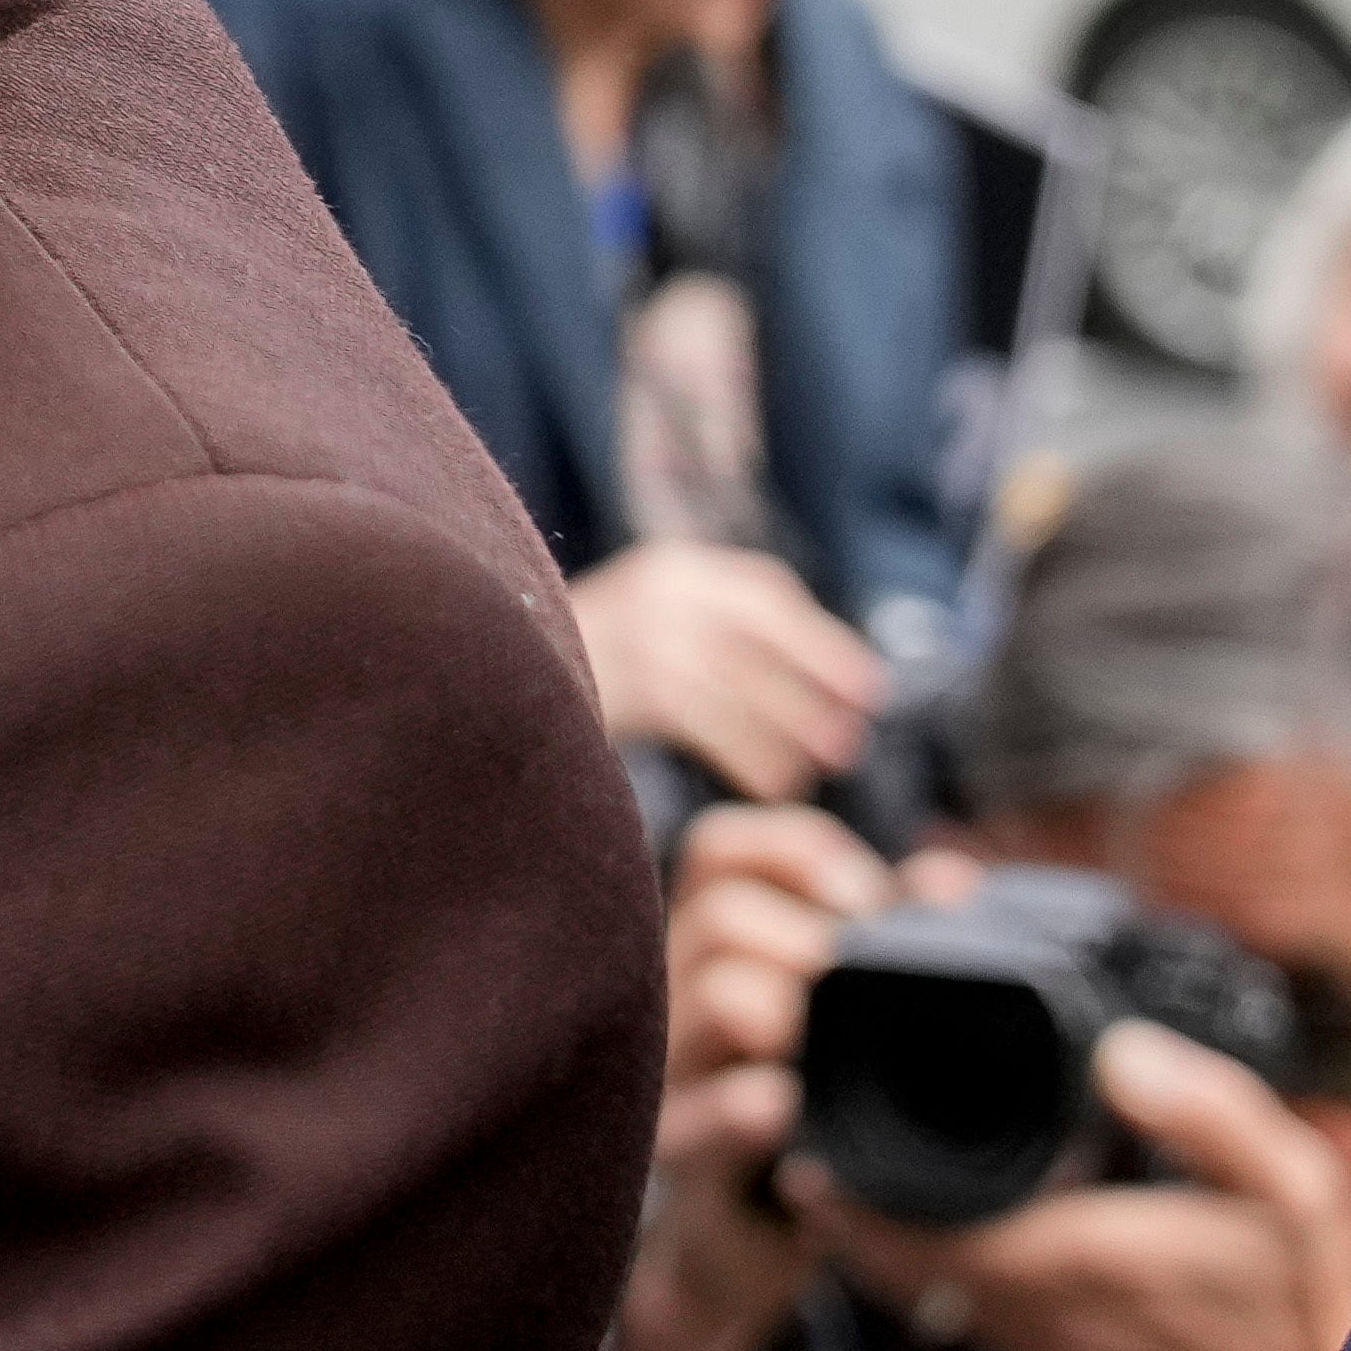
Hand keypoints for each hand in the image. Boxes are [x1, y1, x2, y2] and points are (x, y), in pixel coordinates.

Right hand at [577, 535, 888, 801]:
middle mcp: (656, 586)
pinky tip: (771, 784)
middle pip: (759, 640)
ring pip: (737, 685)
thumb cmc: (578, 668)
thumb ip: (707, 633)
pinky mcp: (623, 679)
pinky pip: (707, 719)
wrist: (482, 676)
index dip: (823, 640)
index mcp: (670, 566)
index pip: (766, 592)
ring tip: (811, 773)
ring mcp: (637, 629)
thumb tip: (810, 678)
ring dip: (786, 733)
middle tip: (851, 742)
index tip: (869, 685)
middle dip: (815, 692)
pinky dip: (749, 755)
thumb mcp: (644, 626)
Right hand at [614, 801, 890, 1350]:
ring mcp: (672, 1080)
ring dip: (790, 1013)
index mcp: (713, 951)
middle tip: (853, 989)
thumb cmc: (803, 1120)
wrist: (740, 1251)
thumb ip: (885, 942)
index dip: (792, 853)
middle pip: (719, 914)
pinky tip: (789, 1116)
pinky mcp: (681, 1162)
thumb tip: (952, 878)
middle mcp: (678, 1000)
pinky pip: (701, 1119)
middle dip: (806, 942)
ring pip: (718, 998)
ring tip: (822, 1051)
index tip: (865, 898)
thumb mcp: (840, 1024)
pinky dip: (750, 1110)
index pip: (723, 852)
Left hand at [798, 1022, 1350, 1350]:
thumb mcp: (1290, 1189)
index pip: (909, 1232)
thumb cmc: (1305, 1304)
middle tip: (801, 1143)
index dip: (847, 1188)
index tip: (805, 1134)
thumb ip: (1211, 1113)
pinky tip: (927, 1229)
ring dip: (875, 1243)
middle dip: (840, 1208)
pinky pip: (962, 1316)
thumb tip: (1122, 1050)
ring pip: (918, 1295)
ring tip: (839, 1179)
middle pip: (888, 1264)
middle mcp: (1032, 1317)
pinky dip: (926, 1271)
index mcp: (1064, 1264)